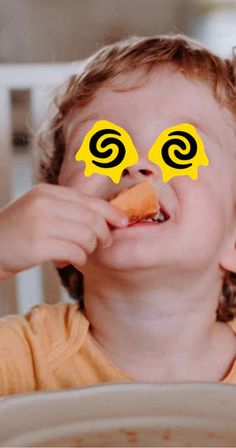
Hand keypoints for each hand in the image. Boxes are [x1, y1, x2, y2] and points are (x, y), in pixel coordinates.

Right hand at [0, 183, 127, 278]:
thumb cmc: (17, 232)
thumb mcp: (38, 210)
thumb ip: (66, 210)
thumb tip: (103, 220)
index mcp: (47, 192)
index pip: (89, 200)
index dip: (111, 212)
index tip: (124, 222)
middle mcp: (45, 203)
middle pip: (92, 218)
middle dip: (103, 234)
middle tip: (101, 244)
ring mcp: (40, 223)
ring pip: (86, 236)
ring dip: (89, 249)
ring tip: (79, 253)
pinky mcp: (38, 244)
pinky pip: (75, 251)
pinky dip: (78, 258)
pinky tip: (69, 260)